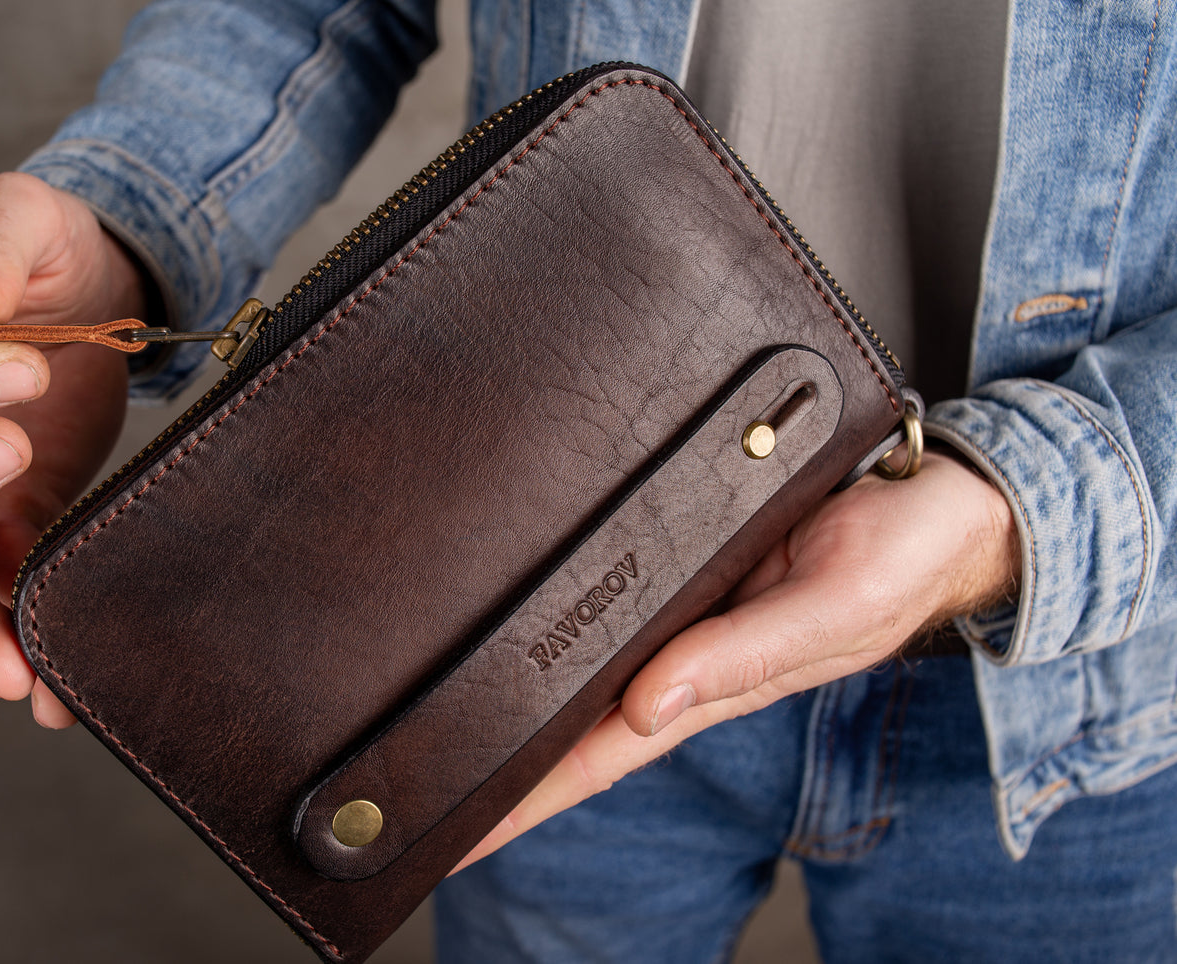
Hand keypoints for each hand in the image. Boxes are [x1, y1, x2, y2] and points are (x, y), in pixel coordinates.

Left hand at [456, 450, 1017, 869]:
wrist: (940, 502)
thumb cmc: (899, 560)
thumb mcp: (831, 612)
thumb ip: (742, 658)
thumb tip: (648, 704)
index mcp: (714, 684)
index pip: (597, 756)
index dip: (526, 798)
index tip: (456, 833)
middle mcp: (683, 653)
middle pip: (571, 722)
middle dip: (499, 763)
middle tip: (414, 792)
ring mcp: (677, 609)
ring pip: (580, 666)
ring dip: (516, 697)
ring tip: (438, 726)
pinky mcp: (679, 556)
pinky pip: (603, 599)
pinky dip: (555, 624)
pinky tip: (511, 630)